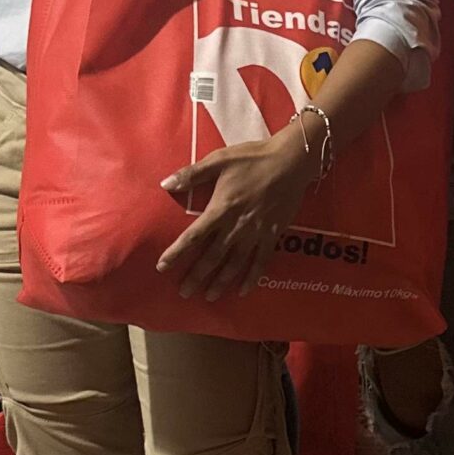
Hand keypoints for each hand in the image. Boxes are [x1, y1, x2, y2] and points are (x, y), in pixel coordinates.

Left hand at [156, 131, 318, 300]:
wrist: (290, 162)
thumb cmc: (252, 158)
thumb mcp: (218, 160)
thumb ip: (192, 174)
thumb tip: (166, 184)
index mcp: (220, 209)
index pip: (193, 236)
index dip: (177, 253)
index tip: (163, 266)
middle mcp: (236, 226)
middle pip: (212, 257)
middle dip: (197, 276)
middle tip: (184, 292)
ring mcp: (256, 233)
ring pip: (235, 264)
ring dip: (221, 282)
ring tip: (209, 296)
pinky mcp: (273, 234)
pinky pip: (261, 261)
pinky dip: (252, 277)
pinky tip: (243, 290)